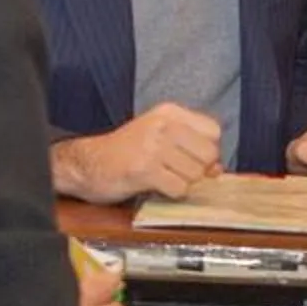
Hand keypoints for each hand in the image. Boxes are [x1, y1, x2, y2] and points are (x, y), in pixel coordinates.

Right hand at [53, 103, 223, 202]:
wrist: (88, 163)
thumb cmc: (128, 152)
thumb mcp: (160, 138)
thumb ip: (191, 148)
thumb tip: (218, 170)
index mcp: (169, 112)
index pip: (214, 131)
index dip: (208, 151)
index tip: (191, 158)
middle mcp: (163, 125)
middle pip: (208, 155)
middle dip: (197, 170)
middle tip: (175, 171)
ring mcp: (153, 146)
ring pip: (195, 174)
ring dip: (182, 183)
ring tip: (161, 177)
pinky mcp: (144, 169)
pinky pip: (178, 188)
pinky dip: (170, 193)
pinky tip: (154, 186)